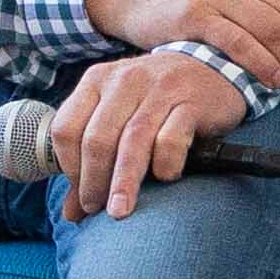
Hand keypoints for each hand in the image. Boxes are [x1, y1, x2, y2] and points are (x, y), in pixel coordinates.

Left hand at [46, 48, 252, 219]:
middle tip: (97, 208)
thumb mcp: (118, 117)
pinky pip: (171, 139)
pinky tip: (166, 176)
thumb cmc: (155, 99)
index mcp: (96, 80)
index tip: (80, 193)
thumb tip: (73, 212)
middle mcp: (125, 80)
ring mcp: (160, 88)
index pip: (66, 128)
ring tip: (120, 209)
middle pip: (98, 139)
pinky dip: (165, 165)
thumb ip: (92, 160)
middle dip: (94, 181)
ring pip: (133, 140)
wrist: (213, 66)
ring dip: (124, 181)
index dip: (68, 168)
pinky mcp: (192, 101)